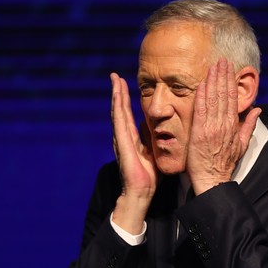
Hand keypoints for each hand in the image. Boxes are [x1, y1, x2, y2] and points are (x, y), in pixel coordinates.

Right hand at [110, 73, 157, 233]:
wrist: (142, 191)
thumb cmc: (148, 176)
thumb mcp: (152, 152)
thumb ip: (149, 138)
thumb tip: (148, 125)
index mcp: (131, 138)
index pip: (127, 114)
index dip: (125, 99)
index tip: (124, 84)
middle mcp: (123, 136)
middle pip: (119, 109)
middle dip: (118, 92)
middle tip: (115, 75)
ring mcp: (121, 138)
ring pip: (117, 111)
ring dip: (116, 95)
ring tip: (115, 79)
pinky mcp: (122, 142)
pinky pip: (119, 120)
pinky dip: (118, 106)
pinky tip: (117, 95)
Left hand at [186, 59, 260, 194]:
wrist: (213, 179)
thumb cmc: (225, 163)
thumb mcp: (242, 144)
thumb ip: (249, 125)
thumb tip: (257, 110)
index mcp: (234, 125)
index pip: (233, 98)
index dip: (231, 81)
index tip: (229, 68)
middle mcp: (223, 124)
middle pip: (224, 95)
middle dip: (222, 76)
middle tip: (221, 60)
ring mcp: (211, 128)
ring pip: (213, 99)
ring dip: (212, 81)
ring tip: (212, 66)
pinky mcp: (199, 133)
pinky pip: (200, 111)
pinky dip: (201, 97)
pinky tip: (201, 84)